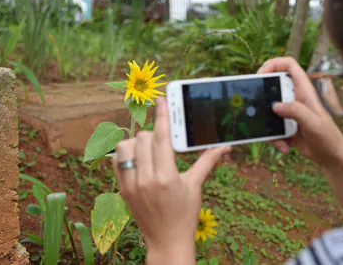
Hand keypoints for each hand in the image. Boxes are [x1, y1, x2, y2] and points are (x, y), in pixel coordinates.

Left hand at [112, 97, 231, 254]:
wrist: (167, 241)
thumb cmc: (185, 214)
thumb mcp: (196, 186)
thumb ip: (208, 161)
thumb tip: (226, 145)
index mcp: (166, 178)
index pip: (163, 138)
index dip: (163, 116)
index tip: (162, 100)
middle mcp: (145, 180)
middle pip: (143, 138)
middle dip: (155, 133)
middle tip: (165, 140)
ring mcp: (130, 185)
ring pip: (125, 147)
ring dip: (138, 143)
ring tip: (151, 150)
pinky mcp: (121, 190)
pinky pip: (116, 161)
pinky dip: (126, 154)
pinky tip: (138, 159)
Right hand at [258, 57, 342, 166]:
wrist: (331, 156)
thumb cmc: (328, 137)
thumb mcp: (313, 123)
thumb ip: (296, 111)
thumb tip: (275, 106)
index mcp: (304, 91)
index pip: (290, 66)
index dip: (274, 63)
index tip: (261, 73)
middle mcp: (295, 98)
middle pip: (273, 87)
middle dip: (263, 98)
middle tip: (256, 107)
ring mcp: (290, 112)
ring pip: (269, 111)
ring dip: (269, 126)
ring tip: (279, 140)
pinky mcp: (286, 126)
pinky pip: (272, 128)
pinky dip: (275, 139)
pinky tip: (285, 148)